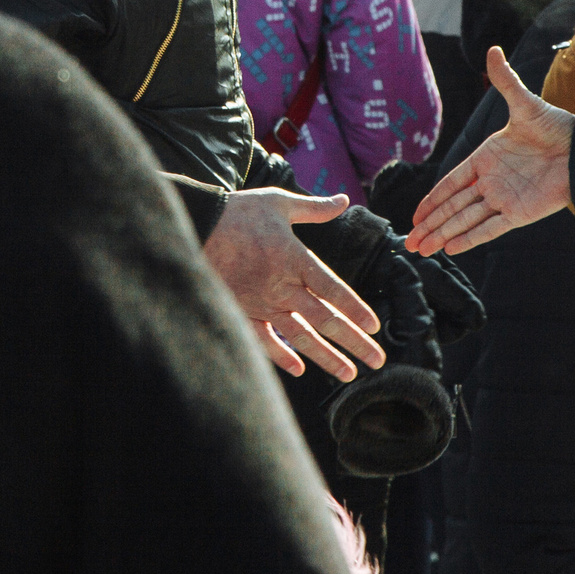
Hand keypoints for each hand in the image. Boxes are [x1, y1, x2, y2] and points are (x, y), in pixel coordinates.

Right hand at [204, 190, 385, 380]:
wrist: (197, 224)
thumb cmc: (240, 211)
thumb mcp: (279, 202)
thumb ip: (315, 208)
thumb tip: (345, 199)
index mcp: (294, 258)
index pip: (331, 289)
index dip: (354, 309)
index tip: (373, 327)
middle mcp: (281, 285)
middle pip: (324, 319)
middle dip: (353, 342)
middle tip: (377, 361)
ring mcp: (261, 302)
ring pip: (299, 335)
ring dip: (326, 356)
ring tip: (348, 374)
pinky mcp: (242, 310)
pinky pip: (263, 339)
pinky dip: (280, 356)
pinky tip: (299, 370)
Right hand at [405, 48, 574, 253]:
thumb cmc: (556, 126)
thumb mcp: (525, 103)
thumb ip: (505, 82)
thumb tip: (493, 49)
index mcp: (485, 159)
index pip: (451, 183)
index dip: (432, 200)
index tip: (415, 215)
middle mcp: (491, 182)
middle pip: (453, 208)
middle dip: (430, 225)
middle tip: (409, 241)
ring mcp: (504, 199)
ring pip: (466, 221)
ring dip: (443, 235)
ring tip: (422, 249)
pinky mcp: (520, 214)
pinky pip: (490, 229)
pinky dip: (470, 239)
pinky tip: (451, 249)